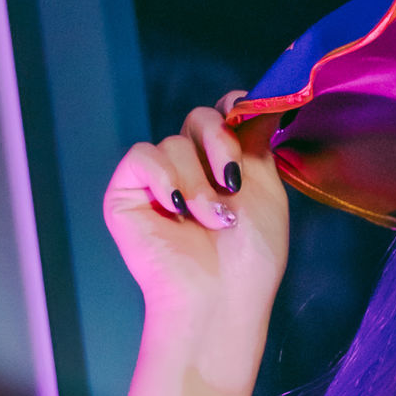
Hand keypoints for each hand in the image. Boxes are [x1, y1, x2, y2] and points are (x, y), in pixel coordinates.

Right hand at [103, 94, 288, 372]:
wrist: (222, 296)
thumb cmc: (251, 257)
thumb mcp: (267, 191)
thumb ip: (258, 144)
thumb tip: (261, 100)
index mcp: (225, 165)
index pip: (223, 114)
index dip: (234, 111)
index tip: (245, 119)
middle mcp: (192, 168)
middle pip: (200, 117)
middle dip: (220, 143)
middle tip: (232, 181)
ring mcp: (158, 179)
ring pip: (174, 141)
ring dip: (198, 183)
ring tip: (210, 220)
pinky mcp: (128, 192)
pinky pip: (143, 155)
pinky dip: (164, 178)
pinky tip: (177, 209)